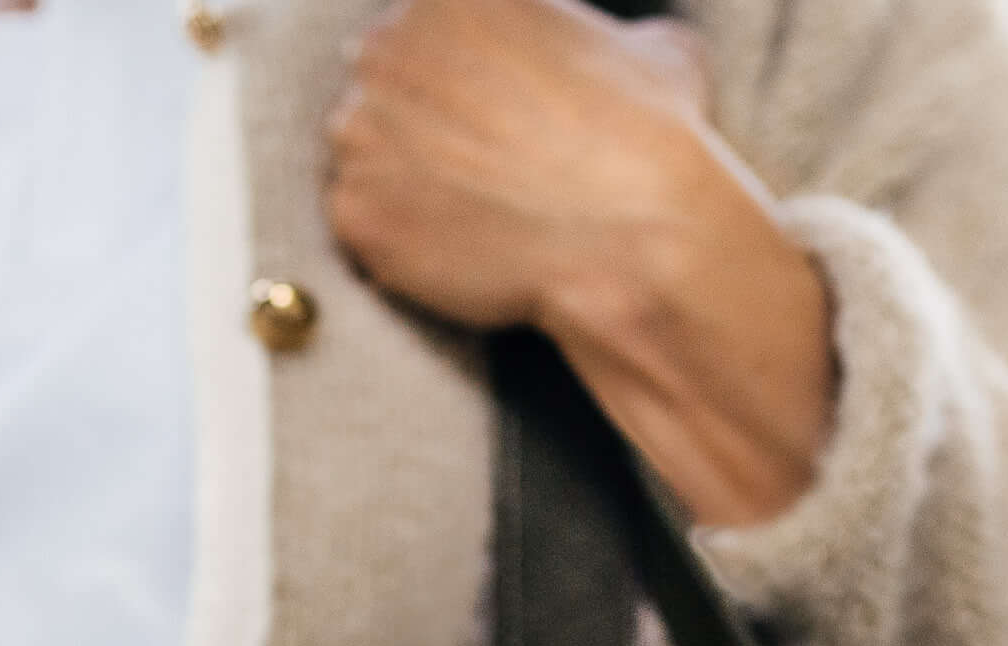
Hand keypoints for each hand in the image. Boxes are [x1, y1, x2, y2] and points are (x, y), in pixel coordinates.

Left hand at [324, 0, 834, 525]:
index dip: (456, 79)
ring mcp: (360, 130)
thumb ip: (609, 39)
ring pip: (364, 151)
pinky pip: (359, 222)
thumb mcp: (655, 50)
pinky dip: (396, 239)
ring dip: (401, 178)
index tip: (485, 119)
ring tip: (469, 213)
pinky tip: (455, 249)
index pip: (425, 33)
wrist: (634, 237)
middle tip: (477, 169)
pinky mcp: (353, 210)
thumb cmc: (652, 139)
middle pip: (383, 84)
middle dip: (420, 124)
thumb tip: (627, 51)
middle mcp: (388, 47)